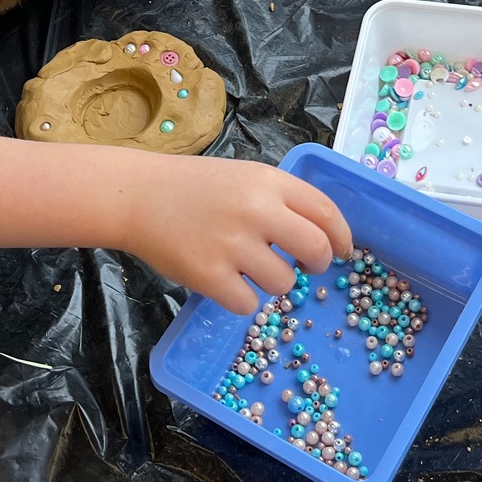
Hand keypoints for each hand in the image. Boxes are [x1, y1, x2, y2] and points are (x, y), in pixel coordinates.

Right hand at [125, 155, 352, 312]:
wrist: (139, 196)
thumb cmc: (195, 187)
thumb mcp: (245, 177)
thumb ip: (280, 200)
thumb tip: (321, 235)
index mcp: (269, 181)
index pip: (325, 211)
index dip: (341, 236)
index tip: (343, 250)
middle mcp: (256, 211)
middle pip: (315, 249)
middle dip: (319, 264)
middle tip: (309, 268)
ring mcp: (232, 245)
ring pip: (284, 282)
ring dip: (277, 283)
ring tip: (253, 270)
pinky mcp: (209, 276)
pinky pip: (248, 303)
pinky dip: (242, 299)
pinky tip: (227, 282)